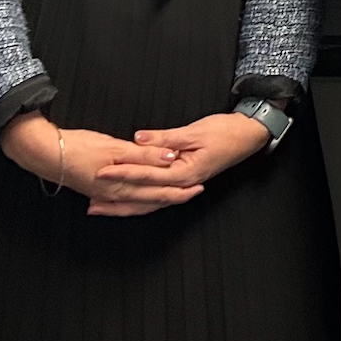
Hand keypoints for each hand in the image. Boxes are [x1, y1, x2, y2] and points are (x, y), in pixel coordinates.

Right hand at [0, 112, 182, 218]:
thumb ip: (144, 154)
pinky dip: (137, 202)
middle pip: (152, 200)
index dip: (180, 189)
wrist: (45, 153)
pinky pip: (124, 202)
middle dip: (174, 197)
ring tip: (175, 198)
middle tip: (194, 193)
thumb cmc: (79, 147)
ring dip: (157, 201)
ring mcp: (106, 195)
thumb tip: (169, 158)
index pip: (159, 190)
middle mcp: (116, 195)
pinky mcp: (98, 191)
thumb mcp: (115, 147)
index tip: (197, 185)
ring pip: (139, 203)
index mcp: (123, 185)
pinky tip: (139, 201)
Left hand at [90, 111, 273, 213]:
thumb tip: (140, 139)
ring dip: (125, 206)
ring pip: (149, 201)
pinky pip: (157, 194)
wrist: (247, 136)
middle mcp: (183, 183)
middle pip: (145, 197)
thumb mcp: (194, 132)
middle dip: (117, 200)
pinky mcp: (183, 179)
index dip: (123, 173)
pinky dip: (140, 199)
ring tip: (101, 208)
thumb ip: (165, 138)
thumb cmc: (226, 133)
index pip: (147, 175)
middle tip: (92, 203)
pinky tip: (125, 201)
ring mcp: (183, 184)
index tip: (102, 171)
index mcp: (186, 172)